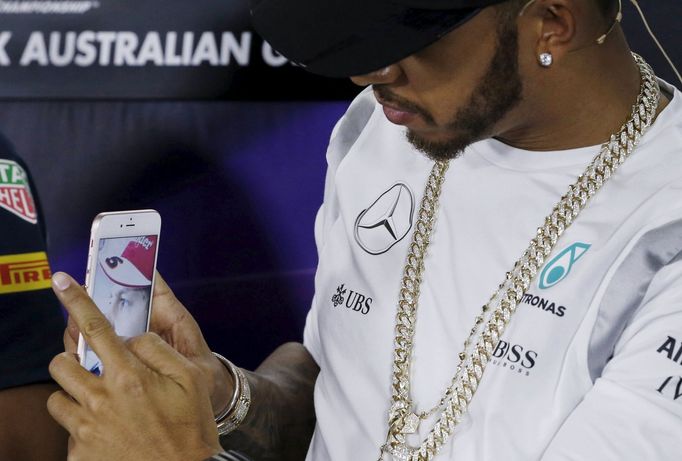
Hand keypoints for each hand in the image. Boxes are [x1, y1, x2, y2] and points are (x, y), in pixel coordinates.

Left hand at [49, 272, 221, 460]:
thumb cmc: (191, 428)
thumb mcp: (190, 379)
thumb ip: (158, 350)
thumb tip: (133, 338)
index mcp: (129, 376)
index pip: (95, 328)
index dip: (76, 300)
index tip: (61, 281)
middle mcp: (101, 399)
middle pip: (62, 363)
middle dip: (72, 359)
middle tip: (92, 367)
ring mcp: (87, 429)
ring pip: (58, 397)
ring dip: (74, 393)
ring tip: (100, 402)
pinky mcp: (80, 454)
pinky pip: (67, 430)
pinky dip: (82, 426)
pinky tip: (109, 432)